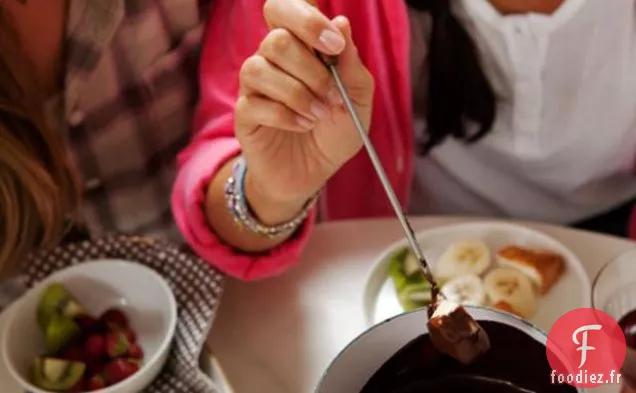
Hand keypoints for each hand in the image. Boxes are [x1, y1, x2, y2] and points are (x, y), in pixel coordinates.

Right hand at [235, 0, 373, 208]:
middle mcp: (273, 60)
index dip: (307, 18)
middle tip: (333, 94)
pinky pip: (255, 103)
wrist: (315, 173)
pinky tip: (302, 126)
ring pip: (260, 67)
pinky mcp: (245, 113)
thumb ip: (352, 65)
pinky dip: (286, 116)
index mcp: (301, 47)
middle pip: (275, 38)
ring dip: (298, 94)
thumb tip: (342, 23)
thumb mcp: (358, 100)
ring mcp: (255, 86)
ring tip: (319, 115)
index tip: (335, 45)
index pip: (286, 9)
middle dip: (311, 68)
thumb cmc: (334, 132)